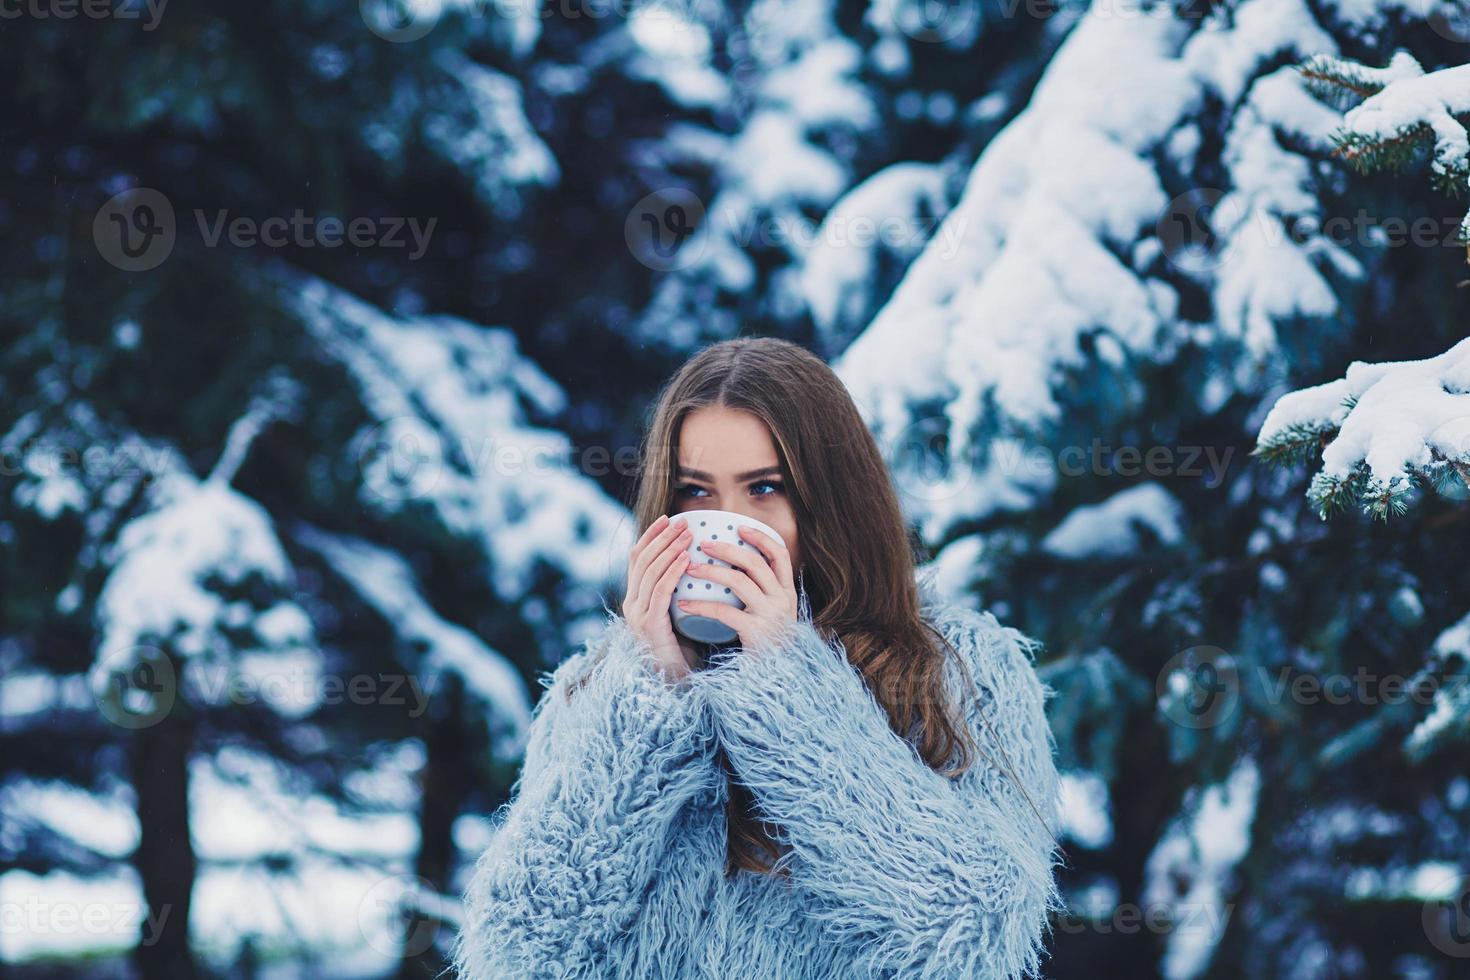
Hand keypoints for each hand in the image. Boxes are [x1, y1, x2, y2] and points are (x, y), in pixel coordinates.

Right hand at [622, 514, 701, 683]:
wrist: (677, 686)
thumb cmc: (683, 652)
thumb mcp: (679, 615)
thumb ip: (680, 593)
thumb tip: (698, 564)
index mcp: (636, 600)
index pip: (638, 559)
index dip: (651, 536)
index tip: (668, 519)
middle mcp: (631, 605)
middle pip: (641, 560)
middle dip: (662, 538)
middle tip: (681, 522)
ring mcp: (637, 616)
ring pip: (649, 572)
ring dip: (669, 550)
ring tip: (687, 535)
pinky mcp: (649, 627)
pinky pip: (659, 593)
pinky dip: (672, 572)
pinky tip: (685, 560)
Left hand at [676, 525, 797, 652]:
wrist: (775, 681)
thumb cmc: (767, 647)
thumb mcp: (773, 616)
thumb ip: (762, 594)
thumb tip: (735, 568)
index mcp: (787, 593)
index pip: (780, 555)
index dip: (761, 537)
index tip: (740, 526)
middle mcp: (783, 601)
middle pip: (755, 563)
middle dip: (727, 549)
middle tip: (703, 544)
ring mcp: (771, 616)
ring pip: (740, 582)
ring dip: (712, 571)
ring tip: (689, 569)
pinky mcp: (756, 633)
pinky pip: (725, 612)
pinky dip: (702, 606)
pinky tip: (684, 605)